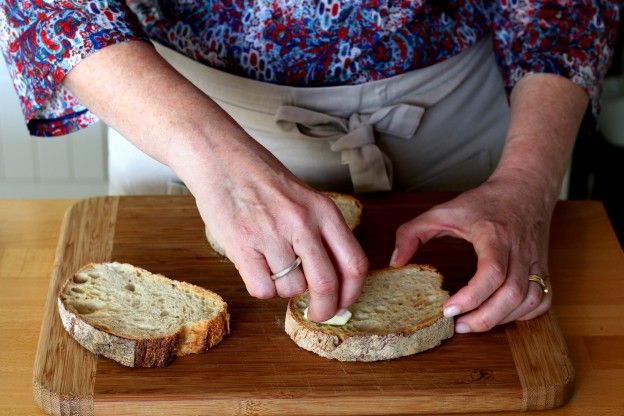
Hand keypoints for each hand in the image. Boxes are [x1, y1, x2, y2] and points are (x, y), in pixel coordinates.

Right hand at [61, 41, 367, 322]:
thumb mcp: (305, 197)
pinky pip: (262, 289)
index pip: (354, 263)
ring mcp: (272, 235)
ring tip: (272, 267)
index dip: (352, 292)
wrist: (220, 158)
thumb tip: (331, 278)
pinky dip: (261, 287)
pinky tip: (255, 268)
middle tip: (317, 314)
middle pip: (327, 284)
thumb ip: (321, 232)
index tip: (343, 303)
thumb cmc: (262, 178)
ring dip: (284, 289)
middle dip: (325, 309)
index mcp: (324, 210)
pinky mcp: (243, 246)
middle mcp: (303, 223)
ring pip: (291, 289)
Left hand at [390, 169, 553, 331]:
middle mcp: (519, 250)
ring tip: (474, 323)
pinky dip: (524, 314)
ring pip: (529, 300)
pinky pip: (542, 300)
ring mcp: (536, 261)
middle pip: (511, 294)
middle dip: (484, 317)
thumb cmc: (483, 202)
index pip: (491, 272)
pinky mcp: (544, 268)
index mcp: (494, 234)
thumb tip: (395, 262)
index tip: (448, 309)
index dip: (471, 296)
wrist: (525, 188)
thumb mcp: (442, 211)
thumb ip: (412, 233)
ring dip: (502, 319)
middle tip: (458, 326)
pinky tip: (501, 315)